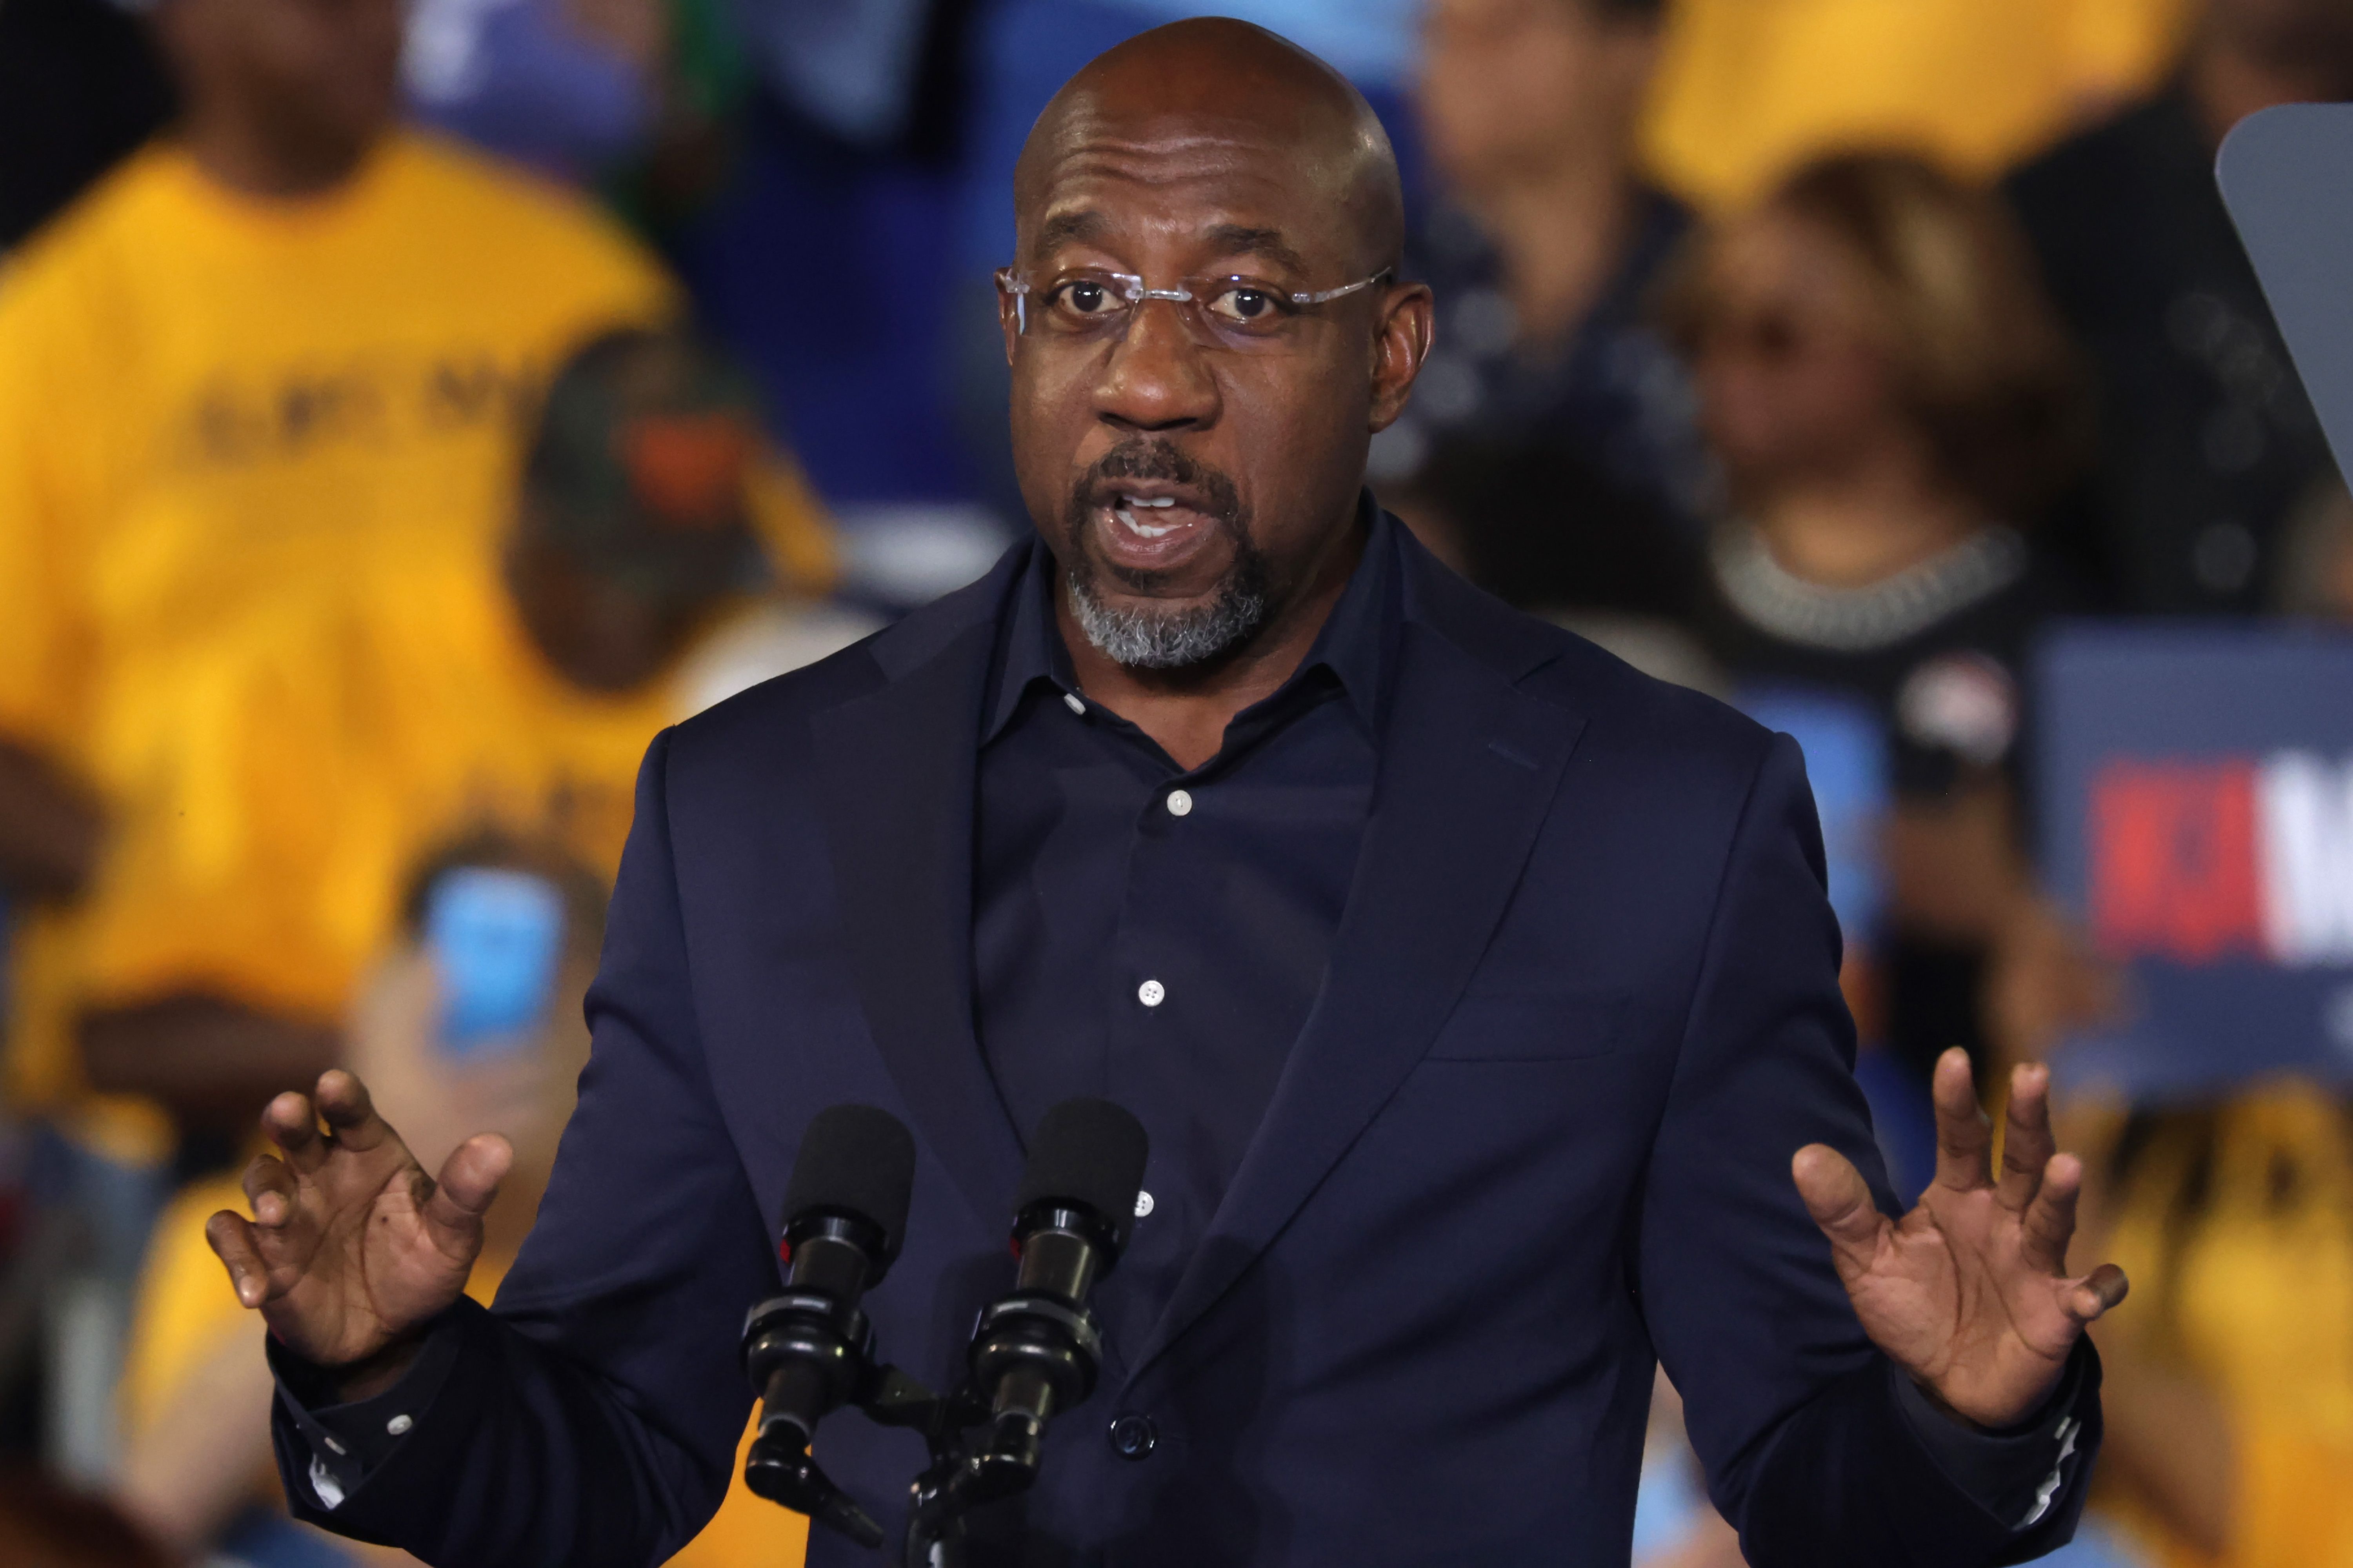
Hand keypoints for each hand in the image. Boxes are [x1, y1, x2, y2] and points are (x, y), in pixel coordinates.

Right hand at [205, 1070, 511, 1373]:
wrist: (390, 1331)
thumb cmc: (420, 1266)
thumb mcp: (452, 1236)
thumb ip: (467, 1193)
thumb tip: (498, 1146)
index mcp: (369, 1153)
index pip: (354, 1114)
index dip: (343, 1096)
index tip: (335, 1083)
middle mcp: (323, 1172)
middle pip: (297, 1133)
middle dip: (290, 1118)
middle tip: (288, 1111)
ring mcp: (288, 1211)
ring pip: (261, 1180)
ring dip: (266, 1192)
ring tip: (282, 1216)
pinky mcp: (262, 1254)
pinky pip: (233, 1241)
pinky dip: (238, 1261)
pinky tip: (257, 1292)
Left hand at [1792, 1048, 2128, 1426]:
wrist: (1945, 1384)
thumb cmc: (1912, 1307)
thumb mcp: (1865, 1259)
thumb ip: (1844, 1210)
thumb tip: (1804, 1155)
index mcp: (1958, 1198)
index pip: (1961, 1139)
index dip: (1957, 1102)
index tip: (1953, 1058)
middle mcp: (2005, 1219)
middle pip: (2022, 1160)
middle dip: (2028, 1119)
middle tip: (2031, 1072)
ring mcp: (2037, 1263)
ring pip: (2054, 1219)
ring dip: (2061, 1194)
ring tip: (2067, 1164)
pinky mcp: (2058, 1313)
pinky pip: (2086, 1297)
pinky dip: (2097, 1292)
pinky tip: (2097, 1289)